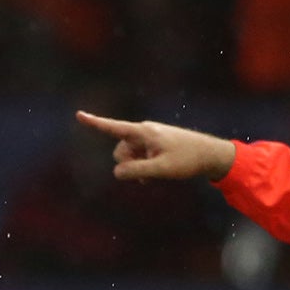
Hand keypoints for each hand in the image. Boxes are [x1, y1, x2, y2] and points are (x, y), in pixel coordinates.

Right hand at [75, 110, 236, 182]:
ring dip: (136, 168)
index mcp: (144, 132)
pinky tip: (157, 173)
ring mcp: (150, 137)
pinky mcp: (156, 143)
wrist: (211, 154)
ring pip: (129, 156)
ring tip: (156, 174)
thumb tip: (116, 172)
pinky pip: (139, 156)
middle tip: (147, 174)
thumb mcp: (160, 170)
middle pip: (120, 150)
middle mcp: (144, 131)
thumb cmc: (187, 160)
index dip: (95, 122)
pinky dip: (143, 166)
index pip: (114, 128)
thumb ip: (135, 171)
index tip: (78, 114)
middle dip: (127, 164)